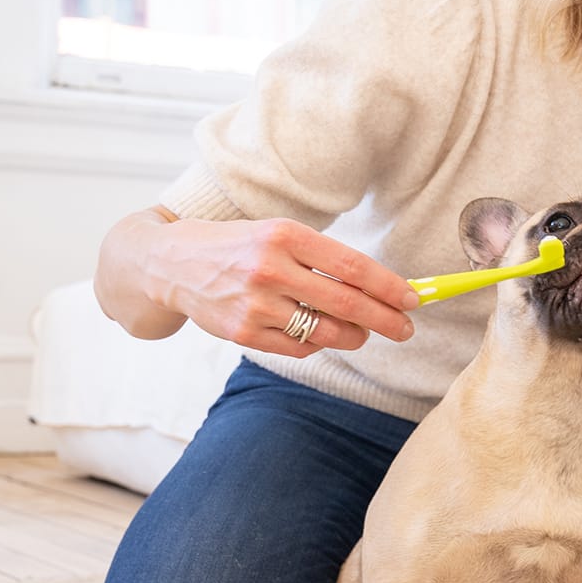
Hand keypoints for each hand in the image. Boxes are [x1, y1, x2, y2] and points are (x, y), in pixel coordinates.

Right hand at [103, 210, 418, 354]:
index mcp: (284, 235)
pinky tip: (321, 334)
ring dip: (355, 336)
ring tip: (364, 333)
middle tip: (406, 329)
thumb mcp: (278, 234)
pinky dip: (318, 343)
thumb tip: (381, 287)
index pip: (352, 265)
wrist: (169, 263)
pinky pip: (299, 347)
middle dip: (386, 320)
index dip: (388, 286)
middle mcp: (269, 268)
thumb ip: (323, 258)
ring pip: (326, 331)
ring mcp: (254, 303)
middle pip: (346, 303)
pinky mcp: (241, 332)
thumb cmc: (238, 246)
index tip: (412, 299)